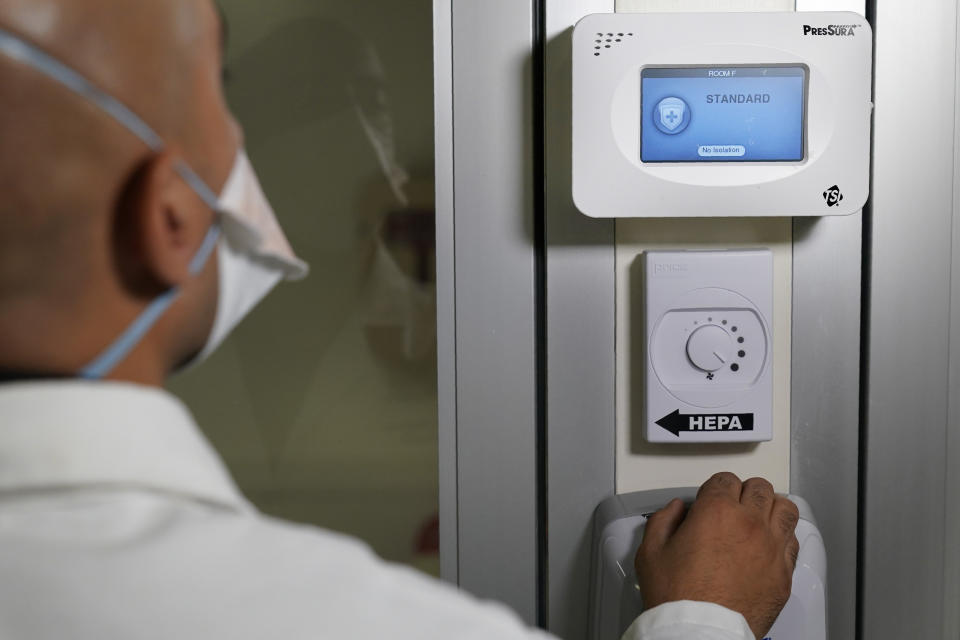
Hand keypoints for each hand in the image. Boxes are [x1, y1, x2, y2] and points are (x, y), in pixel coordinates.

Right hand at [635, 472, 799, 639]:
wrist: (701, 630)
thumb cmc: (678, 596)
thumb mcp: (651, 551)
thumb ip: (663, 520)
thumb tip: (676, 510)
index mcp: (716, 512)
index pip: (725, 479)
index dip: (715, 487)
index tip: (711, 498)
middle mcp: (749, 523)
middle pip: (758, 488)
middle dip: (744, 492)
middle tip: (734, 505)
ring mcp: (771, 547)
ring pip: (785, 508)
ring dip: (771, 507)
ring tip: (760, 516)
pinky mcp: (784, 572)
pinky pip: (793, 541)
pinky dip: (783, 537)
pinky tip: (770, 542)